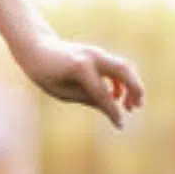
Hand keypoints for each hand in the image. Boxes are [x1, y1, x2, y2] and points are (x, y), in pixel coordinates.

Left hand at [14, 34, 144, 128]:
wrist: (37, 48)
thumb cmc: (45, 73)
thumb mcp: (61, 91)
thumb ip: (86, 98)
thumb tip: (109, 107)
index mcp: (80, 68)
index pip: (102, 93)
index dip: (112, 111)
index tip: (120, 125)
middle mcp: (93, 56)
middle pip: (123, 71)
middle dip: (135, 89)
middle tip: (137, 107)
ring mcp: (97, 52)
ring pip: (124, 67)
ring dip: (132, 85)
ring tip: (131, 106)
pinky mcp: (98, 54)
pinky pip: (116, 67)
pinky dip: (121, 81)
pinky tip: (117, 97)